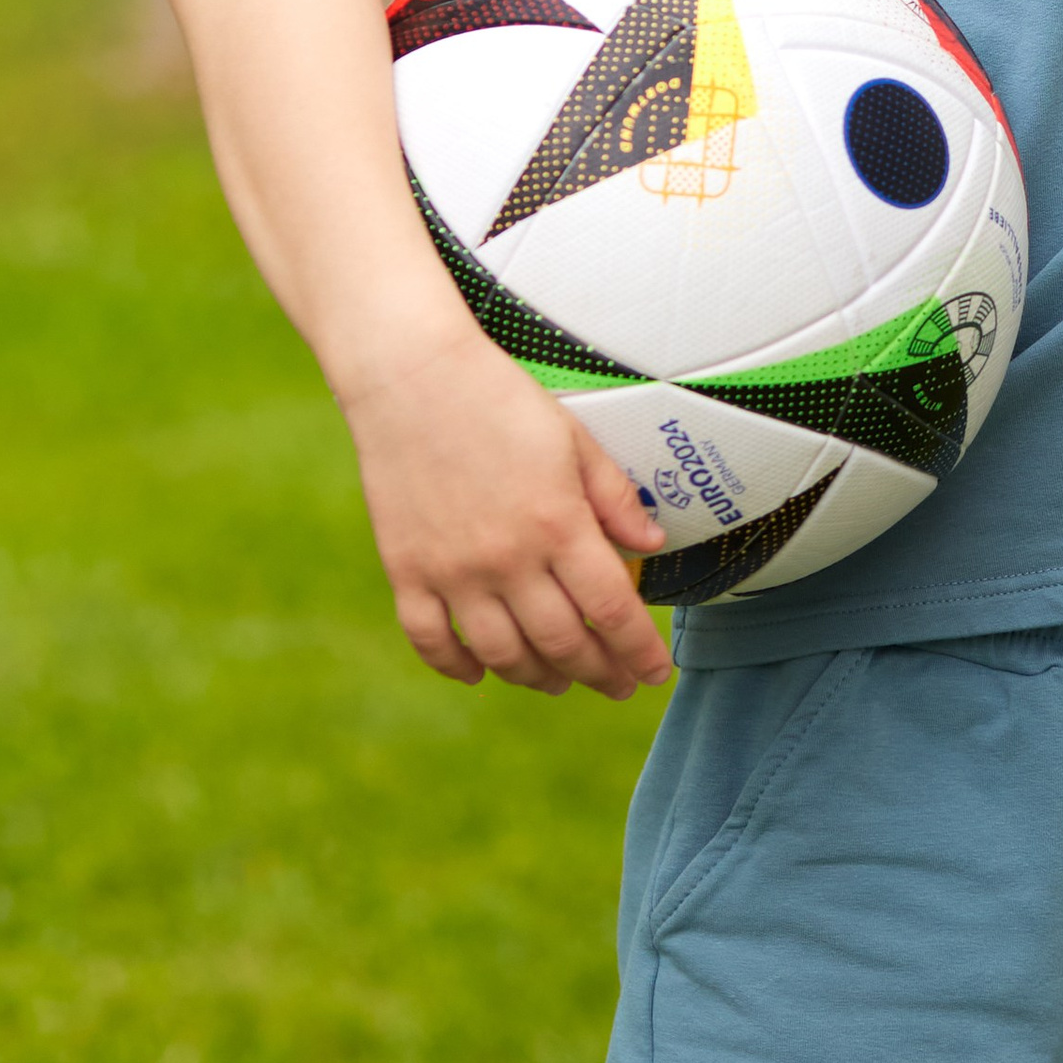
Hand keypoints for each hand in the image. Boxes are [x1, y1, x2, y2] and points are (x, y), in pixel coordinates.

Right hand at [337, 325, 671, 698]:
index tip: (655, 673)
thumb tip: (652, 545)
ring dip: (537, 678)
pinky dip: (457, 666)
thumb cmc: (499, 399)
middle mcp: (508, 559)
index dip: (638, 652)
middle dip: (598, 674)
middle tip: (616, 685)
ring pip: (502, 654)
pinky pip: (431, 640)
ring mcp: (453, 571)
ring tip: (558, 682)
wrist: (411, 377)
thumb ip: (614, 497)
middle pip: (562, 643)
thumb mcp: (573, 438)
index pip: (612, 610)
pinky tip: (480, 673)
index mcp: (558, 524)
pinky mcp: (406, 570)